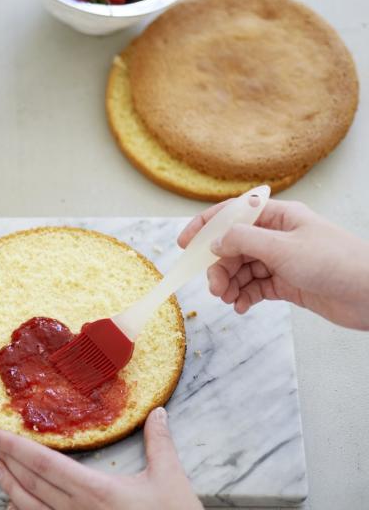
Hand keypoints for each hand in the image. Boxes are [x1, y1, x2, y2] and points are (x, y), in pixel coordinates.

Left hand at [0, 407, 201, 509]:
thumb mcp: (171, 481)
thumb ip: (160, 445)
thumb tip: (157, 413)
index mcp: (97, 492)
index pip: (47, 464)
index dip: (17, 448)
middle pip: (33, 484)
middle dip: (8, 461)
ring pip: (32, 509)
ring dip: (10, 488)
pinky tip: (13, 508)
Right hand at [178, 199, 368, 329]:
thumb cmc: (336, 263)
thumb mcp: (283, 247)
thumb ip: (243, 241)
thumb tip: (214, 243)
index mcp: (278, 217)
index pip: (232, 214)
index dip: (205, 227)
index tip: (185, 244)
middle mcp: (277, 236)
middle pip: (233, 246)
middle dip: (219, 266)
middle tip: (215, 288)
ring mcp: (282, 260)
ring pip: (242, 268)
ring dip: (230, 284)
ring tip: (229, 299)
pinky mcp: (288, 283)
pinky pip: (255, 287)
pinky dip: (245, 296)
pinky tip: (242, 307)